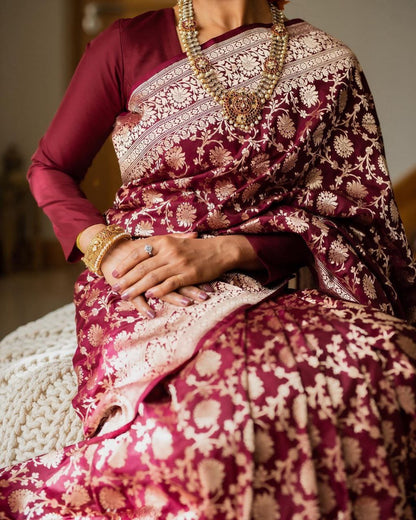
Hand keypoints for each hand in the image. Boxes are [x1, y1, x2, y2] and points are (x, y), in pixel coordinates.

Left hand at [102, 233, 260, 309]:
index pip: (139, 253)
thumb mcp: (177, 241)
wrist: (220, 250)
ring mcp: (179, 263)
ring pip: (153, 277)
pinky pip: (170, 283)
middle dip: (127, 279)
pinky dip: (158, 290)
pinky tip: (149, 297)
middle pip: (142, 267)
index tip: (114, 274)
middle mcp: (169, 251)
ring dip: (137, 287)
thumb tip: (142, 251)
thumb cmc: (197, 247)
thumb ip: (160, 246)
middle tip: (114, 289)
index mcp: (164, 242)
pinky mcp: (189, 274)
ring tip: (125, 296)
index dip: (125, 264)